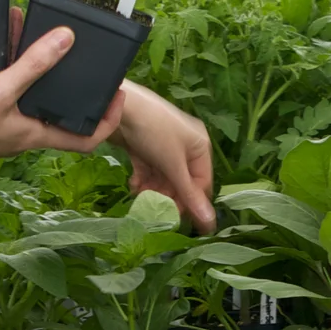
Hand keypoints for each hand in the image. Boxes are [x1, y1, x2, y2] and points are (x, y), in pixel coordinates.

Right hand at [0, 27, 123, 167]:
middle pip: (59, 111)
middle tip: (80, 57)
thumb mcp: (0, 91)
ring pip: (30, 94)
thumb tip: (67, 40)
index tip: (117, 95)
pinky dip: (8, 64)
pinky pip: (4, 86)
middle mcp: (22, 133)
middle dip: (71, 83)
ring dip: (37, 66)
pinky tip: (2, 39)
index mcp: (35, 135)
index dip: (107, 120)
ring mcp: (1, 124)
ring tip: (41, 35)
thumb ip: (33, 65)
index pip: (86, 140)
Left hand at [114, 82, 216, 232]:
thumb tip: (210, 223)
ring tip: (139, 194)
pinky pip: (149, 168)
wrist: (120, 105)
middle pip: (180, 181)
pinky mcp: (145, 145)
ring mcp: (163, 144)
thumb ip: (189, 194)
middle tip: (152, 206)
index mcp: (200, 145)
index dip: (189, 201)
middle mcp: (184, 145)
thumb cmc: (154, 132)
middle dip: (166, 194)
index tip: (173, 216)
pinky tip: (133, 184)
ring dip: (152, 189)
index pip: (201, 182)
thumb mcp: (173, 165)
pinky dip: (142, 178)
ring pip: (162, 176)